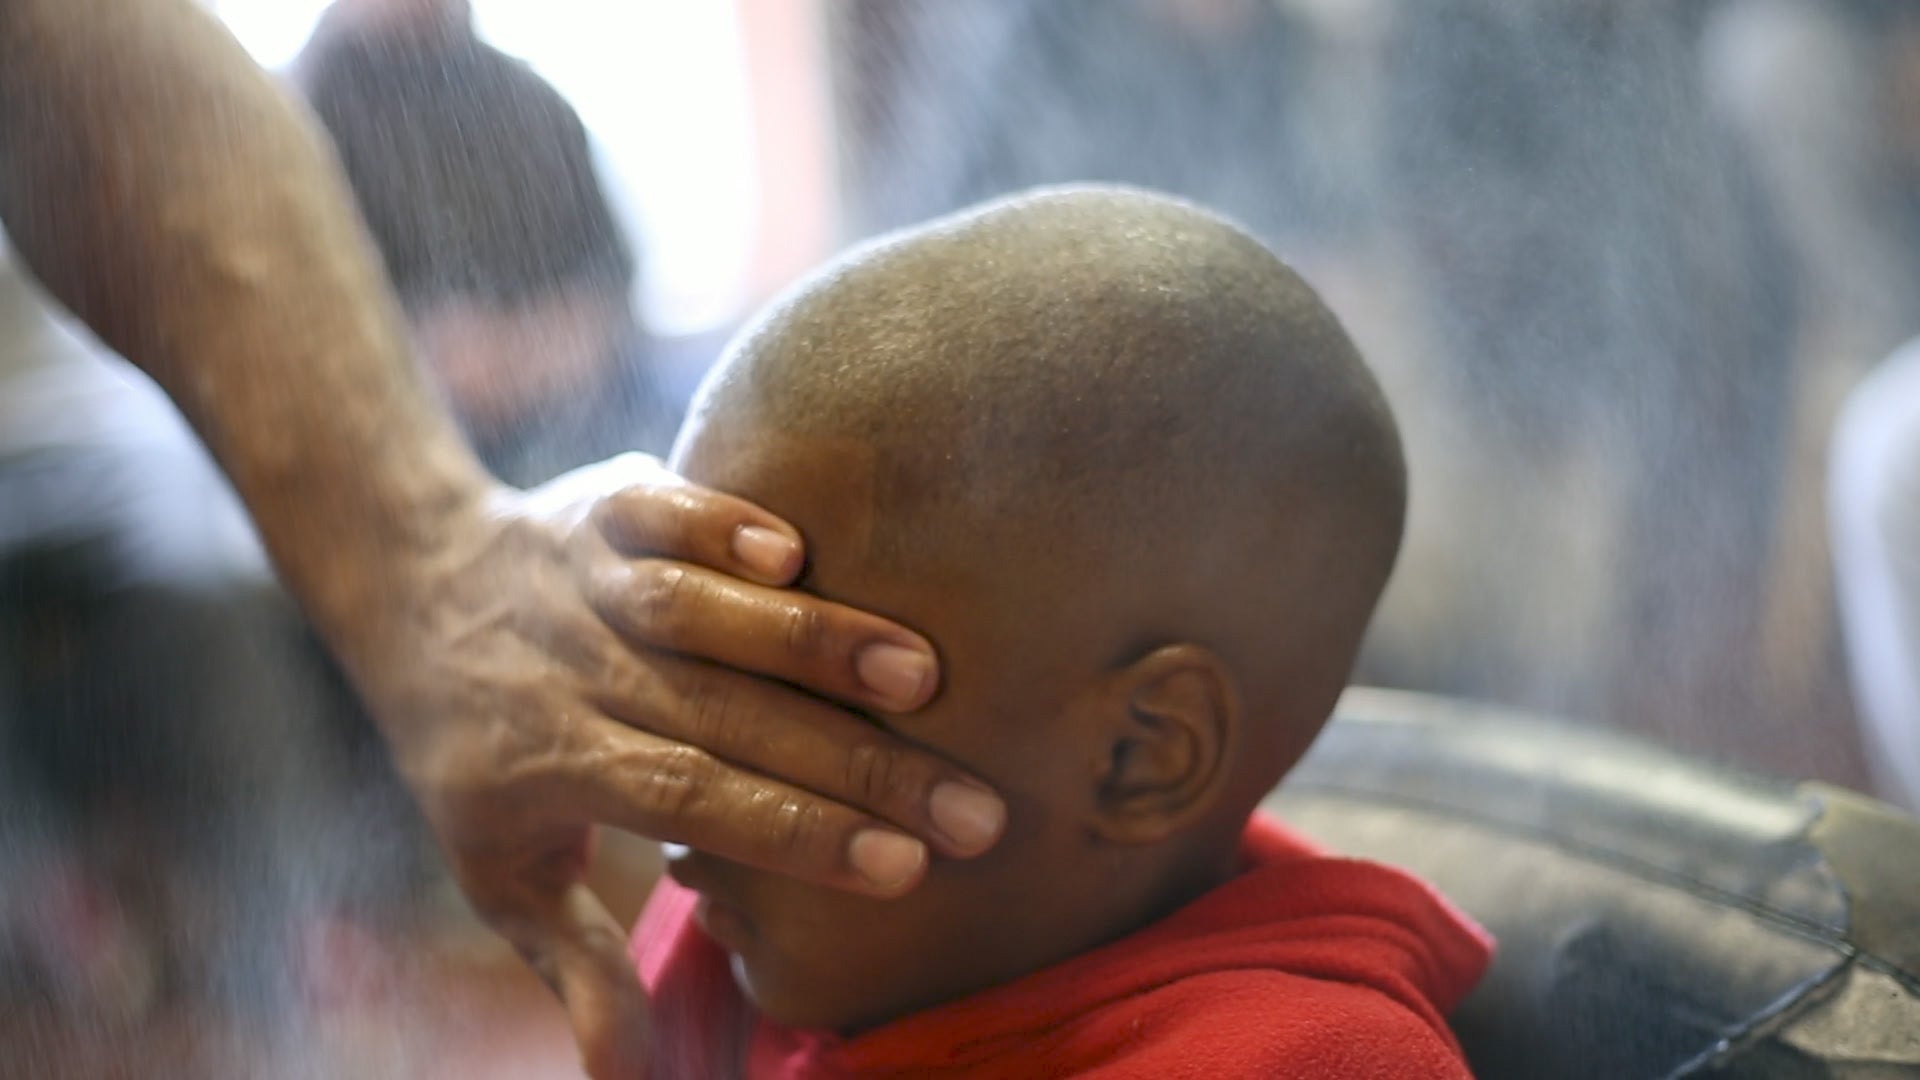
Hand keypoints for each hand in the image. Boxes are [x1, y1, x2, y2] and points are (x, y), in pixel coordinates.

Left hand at [339, 454, 1005, 1078]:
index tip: (905, 870)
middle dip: (860, 764)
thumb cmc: (474, 748)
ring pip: (700, 614)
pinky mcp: (603, 503)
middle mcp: (571, 669)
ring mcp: (584, 580)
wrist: (406, 584)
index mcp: (552, 761)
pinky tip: (797, 552)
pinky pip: (664, 511)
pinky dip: (722, 526)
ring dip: (811, 641)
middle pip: (725, 718)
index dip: (798, 835)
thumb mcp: (501, 872)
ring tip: (928, 675)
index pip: (692, 799)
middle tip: (974, 809)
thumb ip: (577, 967)